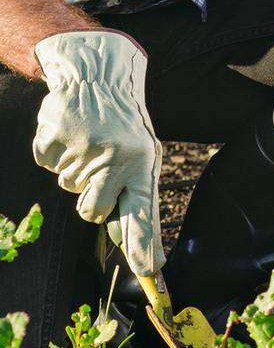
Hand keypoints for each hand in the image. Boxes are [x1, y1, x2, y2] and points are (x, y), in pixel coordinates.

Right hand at [32, 30, 164, 277]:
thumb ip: (135, 194)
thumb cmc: (122, 124)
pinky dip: (57, 154)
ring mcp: (84, 148)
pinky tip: (71, 132)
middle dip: (91, 202)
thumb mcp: (141, 153)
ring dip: (76, 171)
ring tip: (89, 142)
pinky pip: (49, 166)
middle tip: (98, 172)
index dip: (144, 243)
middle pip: (92, 212)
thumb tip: (136, 248)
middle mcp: (116, 157)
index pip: (144, 211)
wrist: (98, 77)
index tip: (149, 270)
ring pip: (69, 187)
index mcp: (143, 161)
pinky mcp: (55, 140)